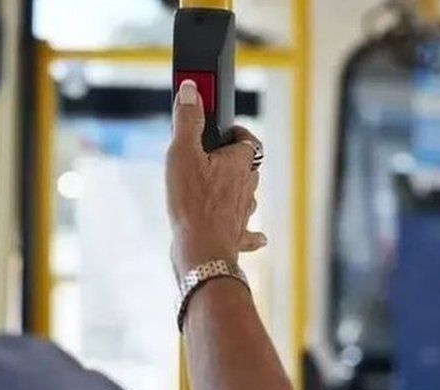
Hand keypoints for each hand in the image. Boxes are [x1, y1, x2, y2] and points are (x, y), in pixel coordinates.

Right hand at [167, 80, 266, 275]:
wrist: (201, 250)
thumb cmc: (191, 202)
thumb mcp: (182, 153)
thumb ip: (187, 120)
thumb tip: (191, 88)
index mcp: (238, 163)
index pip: (247, 140)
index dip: (237, 133)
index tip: (225, 131)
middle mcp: (247, 186)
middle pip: (248, 167)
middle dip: (234, 161)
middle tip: (214, 159)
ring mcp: (244, 212)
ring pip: (248, 196)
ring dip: (240, 192)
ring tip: (221, 190)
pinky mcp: (238, 235)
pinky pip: (250, 232)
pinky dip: (251, 231)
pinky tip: (257, 235)